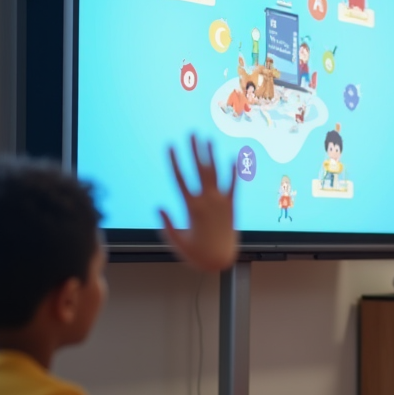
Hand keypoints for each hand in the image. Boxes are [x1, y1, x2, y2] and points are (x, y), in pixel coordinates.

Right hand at [159, 136, 238, 271]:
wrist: (221, 261)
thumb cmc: (196, 254)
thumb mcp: (176, 240)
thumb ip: (167, 224)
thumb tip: (159, 208)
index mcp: (191, 207)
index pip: (180, 178)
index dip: (175, 161)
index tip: (170, 145)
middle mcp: (207, 201)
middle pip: (200, 170)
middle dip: (195, 150)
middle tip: (192, 133)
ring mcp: (221, 202)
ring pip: (216, 174)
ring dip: (211, 156)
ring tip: (208, 139)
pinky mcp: (232, 207)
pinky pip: (233, 186)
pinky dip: (233, 172)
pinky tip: (233, 158)